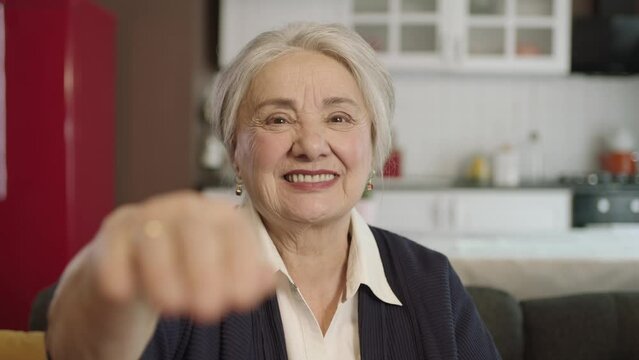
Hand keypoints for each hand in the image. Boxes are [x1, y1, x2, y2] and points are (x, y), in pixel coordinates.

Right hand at [91, 190, 274, 321]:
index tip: (241, 302)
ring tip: (173, 308)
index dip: (241, 266)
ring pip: (153, 238)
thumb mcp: (222, 273)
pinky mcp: (111, 235)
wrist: (133, 271)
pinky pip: (112, 249)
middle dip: (205, 273)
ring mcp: (144, 218)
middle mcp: (181, 209)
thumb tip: (266, 282)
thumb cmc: (188, 271)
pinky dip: (118, 271)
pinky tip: (126, 293)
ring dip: (164, 275)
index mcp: (216, 215)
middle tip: (209, 312)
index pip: (234, 231)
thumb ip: (247, 277)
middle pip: (195, 231)